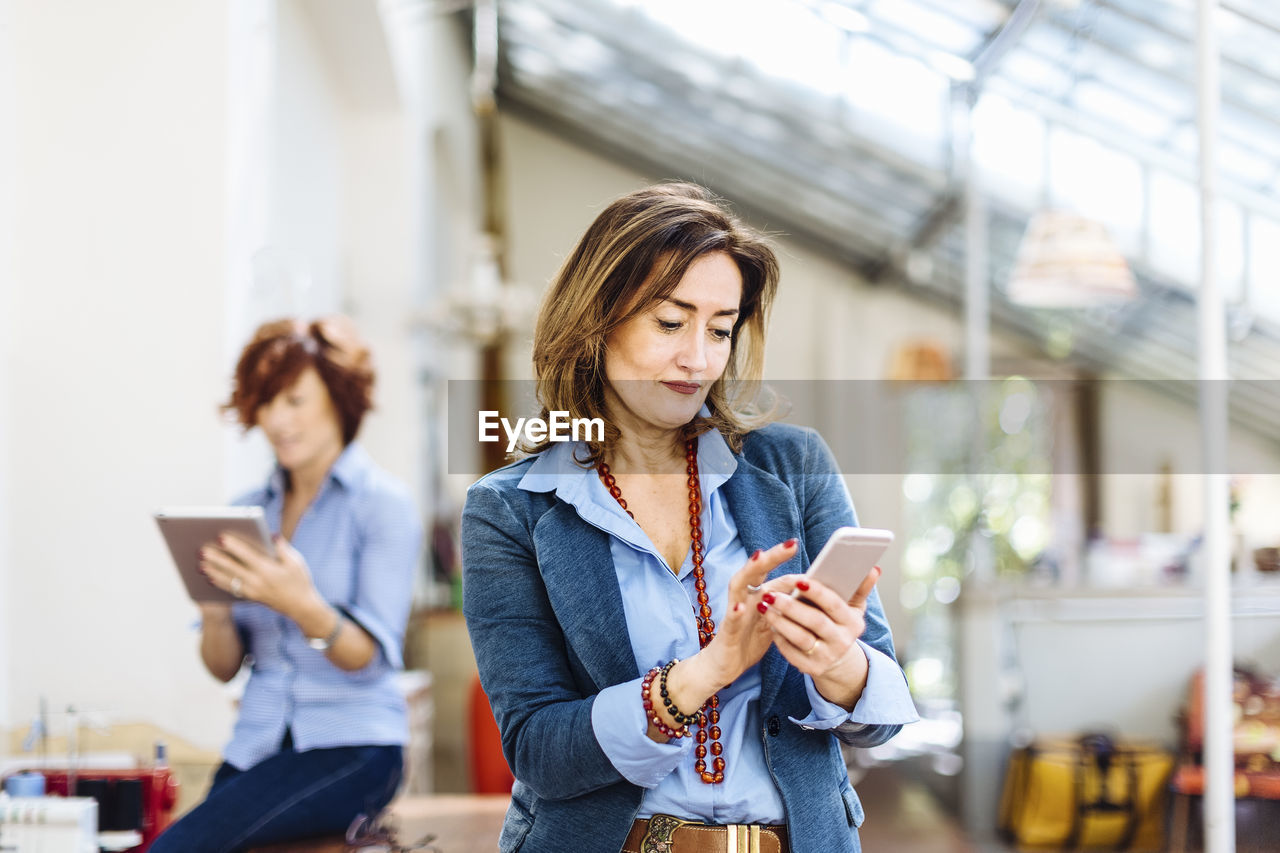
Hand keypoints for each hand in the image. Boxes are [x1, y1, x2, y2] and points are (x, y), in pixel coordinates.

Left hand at [199, 533, 321, 620]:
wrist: (301, 606)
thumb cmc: (300, 581)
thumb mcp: (296, 562)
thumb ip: (283, 548)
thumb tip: (272, 535)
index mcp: (268, 570)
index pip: (247, 555)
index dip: (233, 546)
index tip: (220, 537)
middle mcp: (258, 581)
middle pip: (232, 567)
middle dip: (216, 558)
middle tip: (202, 549)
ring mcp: (253, 590)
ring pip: (228, 579)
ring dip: (213, 571)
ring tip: (200, 563)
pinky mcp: (250, 596)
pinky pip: (232, 589)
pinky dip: (220, 582)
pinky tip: (210, 576)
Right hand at [696, 539, 799, 689]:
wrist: (723, 667)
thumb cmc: (747, 643)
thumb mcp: (771, 623)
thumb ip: (784, 608)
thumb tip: (809, 595)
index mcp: (757, 597)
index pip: (772, 575)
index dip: (785, 562)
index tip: (798, 545)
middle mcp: (744, 600)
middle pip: (755, 572)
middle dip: (772, 557)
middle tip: (791, 544)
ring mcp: (734, 614)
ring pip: (738, 587)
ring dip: (749, 571)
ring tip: (761, 557)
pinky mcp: (726, 633)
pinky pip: (730, 621)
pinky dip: (735, 613)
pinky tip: (740, 606)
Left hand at [756, 566, 881, 708]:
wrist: (838, 659)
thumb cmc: (841, 623)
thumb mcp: (854, 607)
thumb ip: (861, 587)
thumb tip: (873, 568)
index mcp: (853, 623)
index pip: (834, 604)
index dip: (817, 592)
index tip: (798, 580)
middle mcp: (842, 642)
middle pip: (815, 621)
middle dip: (791, 606)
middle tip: (771, 593)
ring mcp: (826, 657)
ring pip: (800, 638)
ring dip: (780, 621)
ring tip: (764, 606)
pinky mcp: (811, 669)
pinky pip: (791, 652)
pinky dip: (779, 638)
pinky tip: (769, 623)